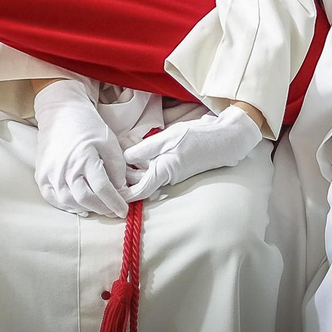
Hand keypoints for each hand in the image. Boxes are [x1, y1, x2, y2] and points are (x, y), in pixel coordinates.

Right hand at [32, 79, 127, 218]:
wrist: (60, 111)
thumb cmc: (86, 125)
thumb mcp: (109, 141)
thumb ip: (117, 167)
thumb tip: (120, 189)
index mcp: (84, 157)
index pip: (102, 188)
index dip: (114, 202)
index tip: (123, 210)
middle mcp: (64, 167)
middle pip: (85, 198)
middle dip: (102, 208)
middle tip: (112, 210)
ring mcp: (50, 172)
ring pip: (68, 201)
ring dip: (85, 208)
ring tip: (97, 207)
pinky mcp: (41, 174)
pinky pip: (52, 198)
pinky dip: (66, 206)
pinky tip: (78, 206)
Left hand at [120, 106, 263, 201]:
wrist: (225, 139)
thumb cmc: (198, 137)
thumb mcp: (168, 138)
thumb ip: (146, 149)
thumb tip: (125, 158)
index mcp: (164, 172)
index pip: (139, 191)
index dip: (123, 194)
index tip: (108, 191)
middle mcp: (167, 177)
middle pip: (140, 183)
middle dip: (123, 178)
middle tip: (105, 168)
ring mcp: (172, 173)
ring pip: (146, 175)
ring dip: (132, 170)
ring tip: (114, 159)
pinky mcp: (176, 167)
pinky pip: (155, 169)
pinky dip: (143, 164)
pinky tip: (133, 154)